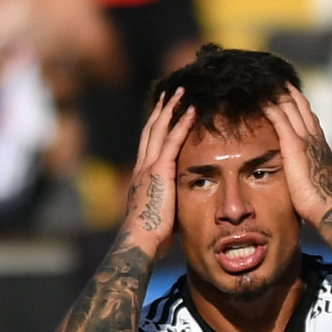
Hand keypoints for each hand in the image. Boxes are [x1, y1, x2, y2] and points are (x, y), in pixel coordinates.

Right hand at [119, 88, 193, 254]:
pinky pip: (172, 141)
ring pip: (159, 128)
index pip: (149, 145)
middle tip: (171, 92)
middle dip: (161, 109)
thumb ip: (169, 205)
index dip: (155, 127)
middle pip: (150, 130)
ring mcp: (149, 166)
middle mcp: (143, 167)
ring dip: (171, 108)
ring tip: (182, 90)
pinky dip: (182, 123)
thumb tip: (178, 210)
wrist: (139, 241)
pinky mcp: (159, 170)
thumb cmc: (151, 237)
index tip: (163, 114)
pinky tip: (192, 110)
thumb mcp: (161, 216)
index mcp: (142, 177)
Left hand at [264, 84, 331, 226]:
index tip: (285, 93)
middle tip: (272, 78)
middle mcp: (315, 137)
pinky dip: (269, 105)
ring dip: (276, 92)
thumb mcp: (314, 182)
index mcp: (319, 145)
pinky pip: (279, 117)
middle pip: (300, 104)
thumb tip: (300, 179)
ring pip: (290, 105)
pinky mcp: (294, 144)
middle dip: (286, 90)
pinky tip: (258, 97)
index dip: (297, 103)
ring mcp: (305, 139)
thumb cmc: (320, 203)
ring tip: (261, 82)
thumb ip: (306, 173)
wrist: (328, 207)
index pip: (308, 116)